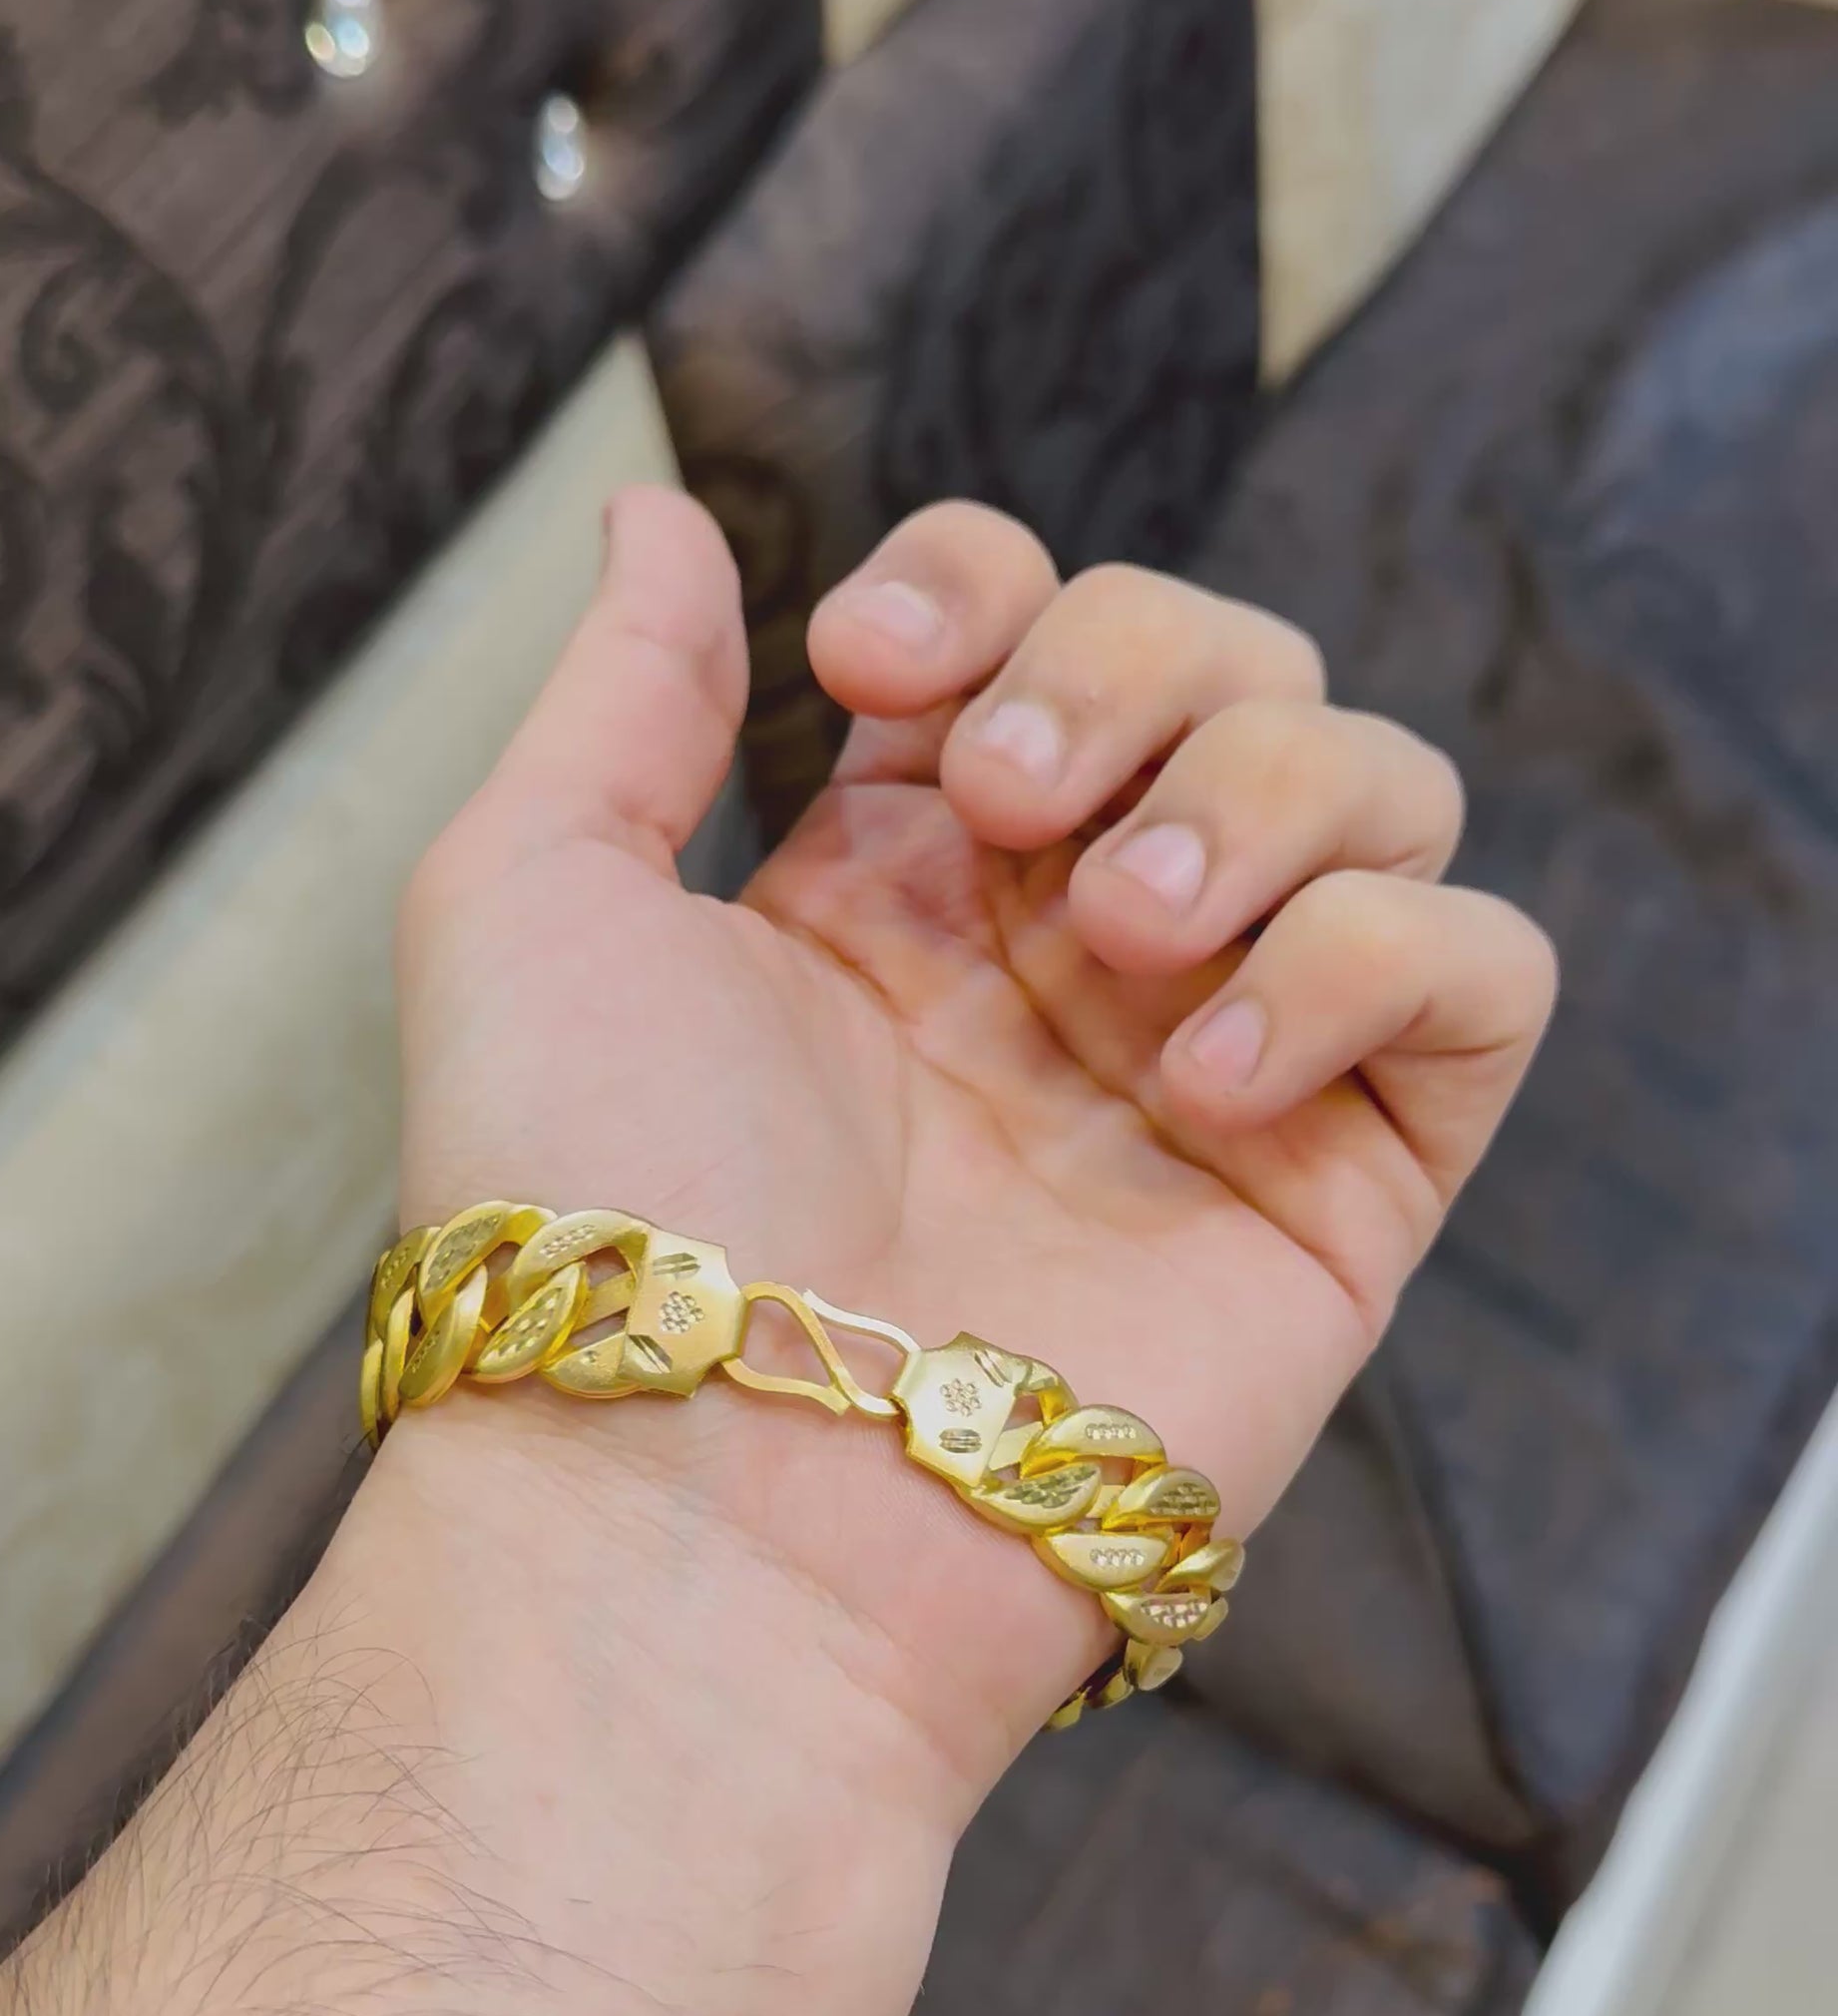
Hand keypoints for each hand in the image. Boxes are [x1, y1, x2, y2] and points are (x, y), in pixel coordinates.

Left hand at [390, 488, 1554, 1797]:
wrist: (704, 1506)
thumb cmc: (591, 1212)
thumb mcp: (529, 896)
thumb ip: (619, 687)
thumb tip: (661, 509)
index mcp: (896, 876)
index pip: (1034, 618)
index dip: (985, 583)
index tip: (870, 668)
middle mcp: (1071, 952)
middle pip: (1231, 662)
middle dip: (1138, 665)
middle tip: (1018, 801)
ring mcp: (1221, 1061)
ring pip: (1383, 782)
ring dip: (1267, 795)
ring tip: (1127, 938)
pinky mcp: (1347, 1190)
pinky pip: (1487, 974)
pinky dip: (1387, 954)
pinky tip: (1219, 1060)